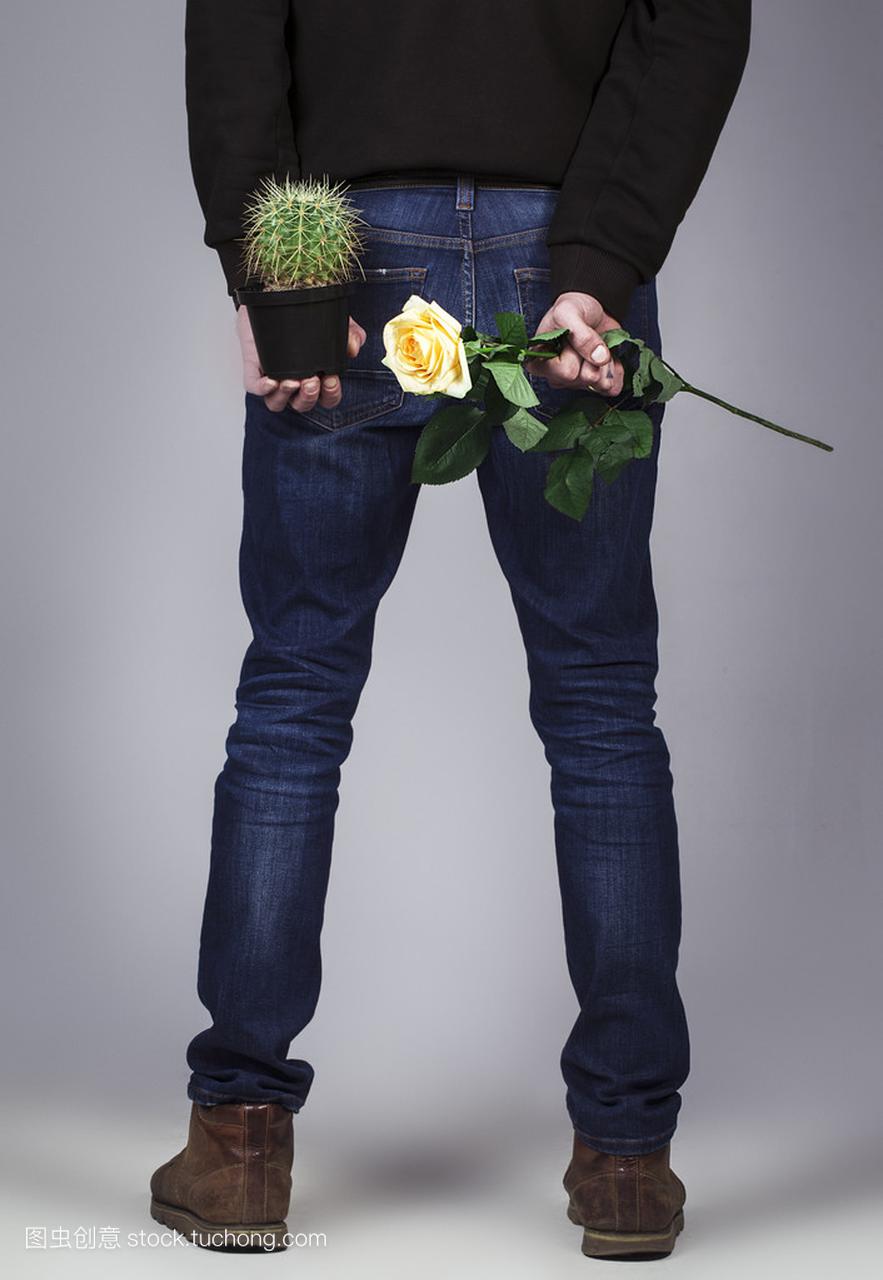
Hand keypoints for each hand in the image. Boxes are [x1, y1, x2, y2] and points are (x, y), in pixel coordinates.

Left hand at [237, 307, 366, 412]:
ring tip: (292, 381)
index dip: (330, 395)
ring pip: (277, 403)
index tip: (331, 379)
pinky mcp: (254, 367)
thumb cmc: (306, 315)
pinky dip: (262, 388)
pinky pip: (254, 387)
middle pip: (302, 405)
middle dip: (308, 397)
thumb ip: (350, 333)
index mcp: (317, 376)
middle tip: (311, 380)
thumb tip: (354, 348)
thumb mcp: (335, 321)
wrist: (278, 292)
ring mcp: (273, 376)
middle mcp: (295, 382)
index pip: (327, 399)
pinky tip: (271, 381)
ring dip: (286, 396)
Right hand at [524, 291, 623, 397]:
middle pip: (584, 379)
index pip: (566, 372)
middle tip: (588, 341)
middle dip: (592, 358)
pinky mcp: (595, 385)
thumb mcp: (568, 313)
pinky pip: (613, 388)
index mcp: (541, 363)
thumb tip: (599, 357)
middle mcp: (557, 378)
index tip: (571, 338)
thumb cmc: (572, 310)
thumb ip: (580, 334)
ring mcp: (576, 384)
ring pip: (600, 384)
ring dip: (605, 363)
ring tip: (598, 346)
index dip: (575, 354)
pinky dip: (615, 370)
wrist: (591, 309)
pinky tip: (608, 357)